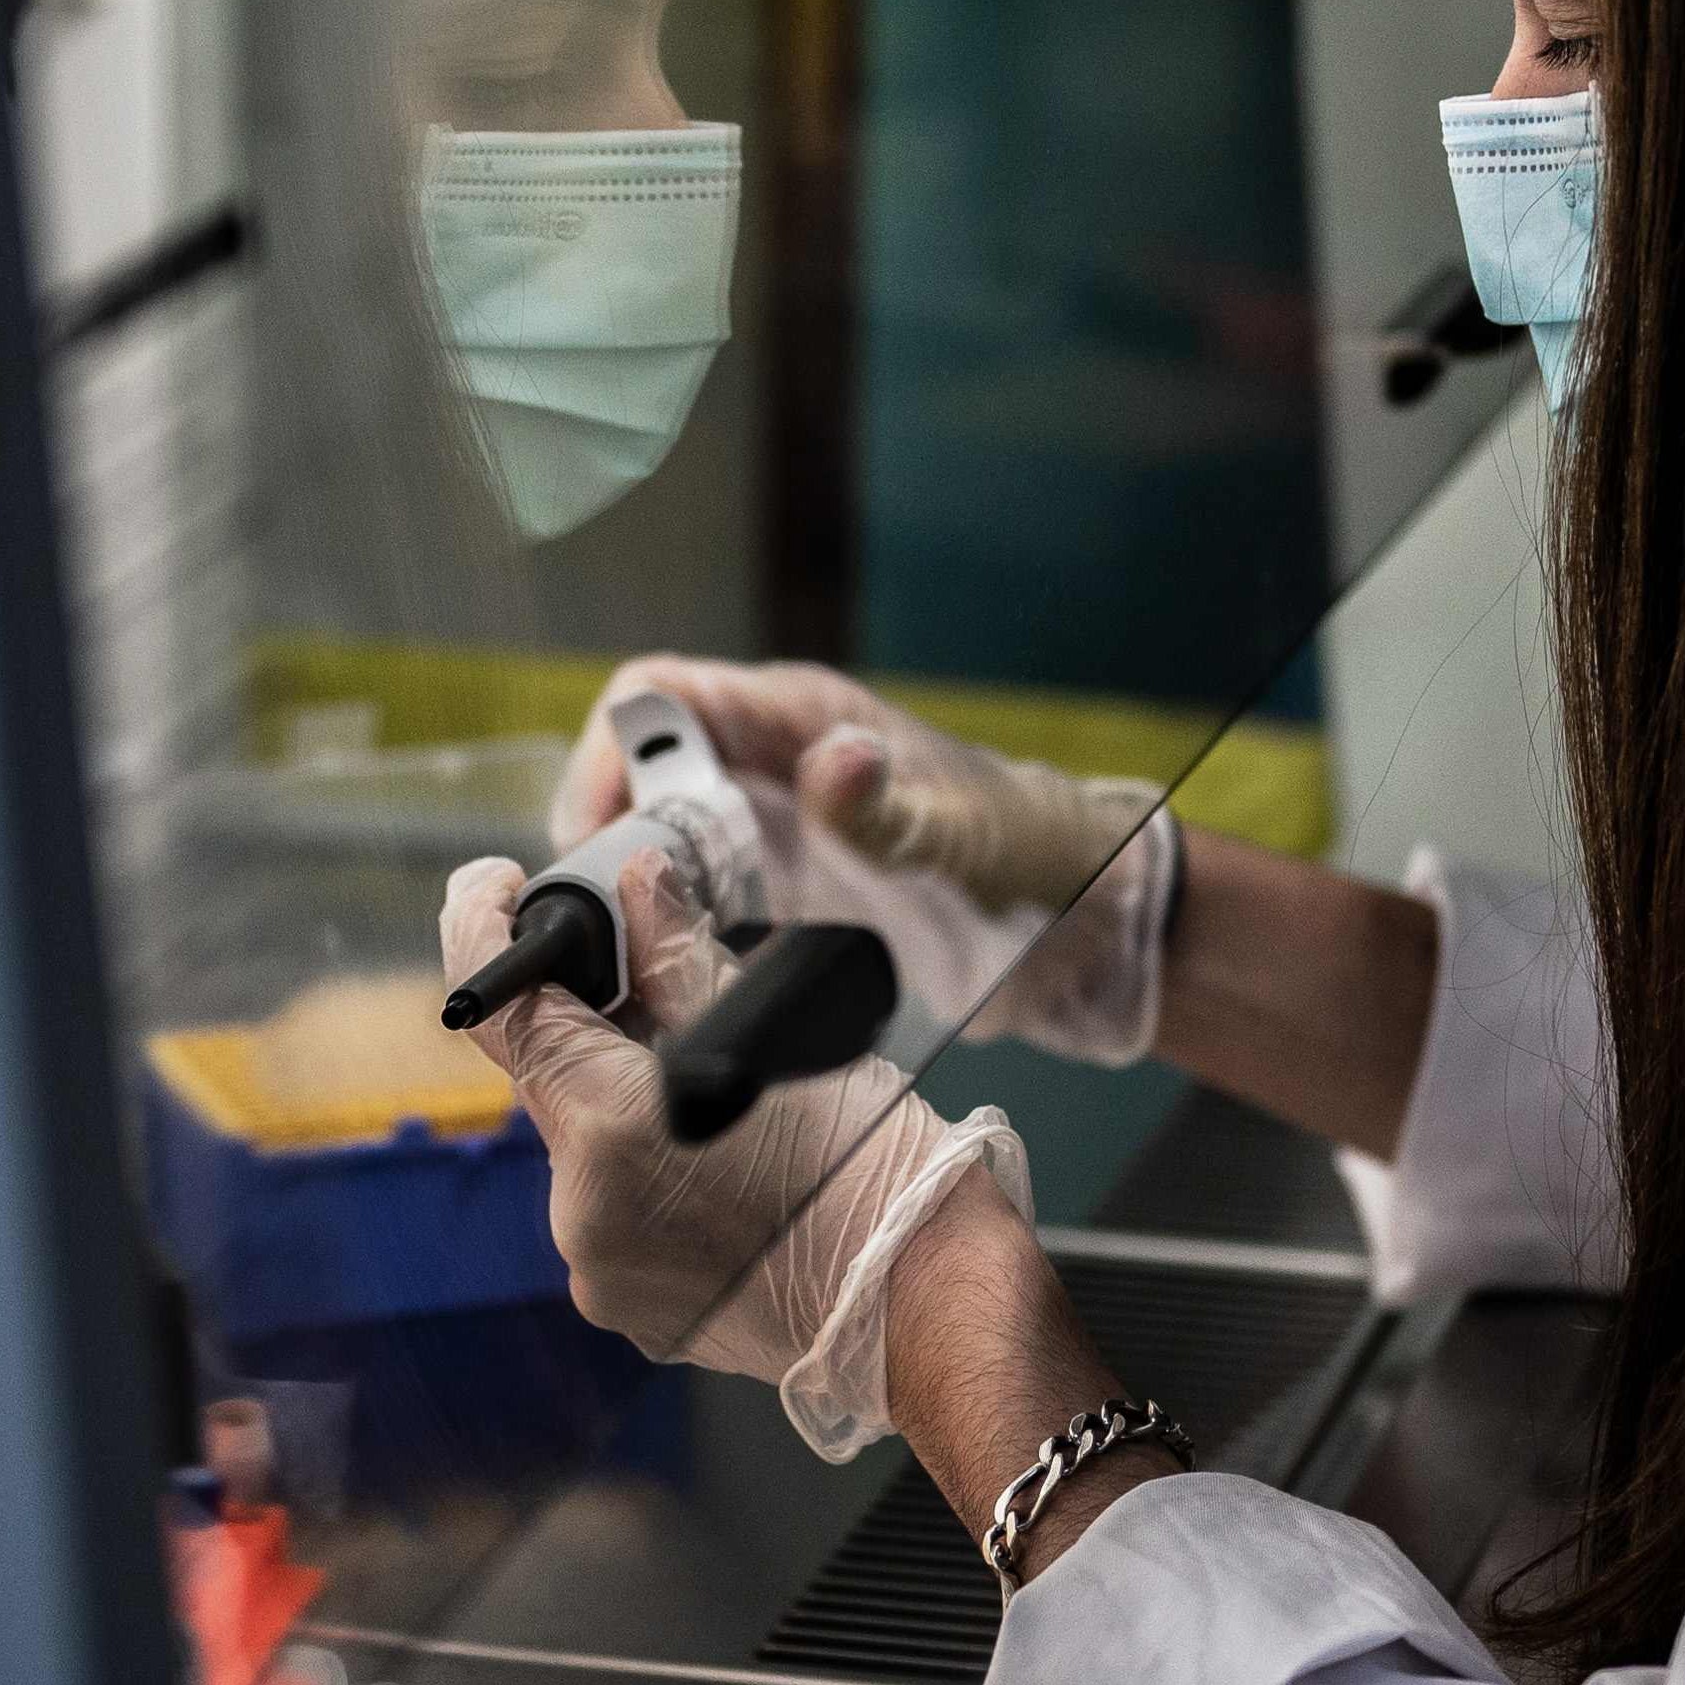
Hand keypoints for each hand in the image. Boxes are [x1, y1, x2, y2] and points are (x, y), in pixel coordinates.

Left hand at [442, 844, 1035, 1458]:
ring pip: (587, 1155)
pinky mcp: (629, 1312)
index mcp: (606, 1124)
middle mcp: (578, 1207)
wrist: (920, 1300)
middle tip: (671, 1008)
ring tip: (728, 1113)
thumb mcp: (773, 1032)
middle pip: (554, 1084)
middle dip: (601, 1039)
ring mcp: (598, 1271)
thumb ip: (679, 956)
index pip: (503, 1010)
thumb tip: (637, 885)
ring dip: (631, 1116)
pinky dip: (654, 1185)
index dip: (483, 931)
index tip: (498, 891)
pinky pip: (615, 1222)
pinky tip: (728, 1180)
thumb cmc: (866, 1163)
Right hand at [548, 657, 1179, 1062]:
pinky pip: (698, 897)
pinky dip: (677, 934)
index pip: (657, 699)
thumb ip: (894, 809)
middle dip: (605, 841)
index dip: (606, 757)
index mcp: (802, 721)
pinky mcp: (788, 885)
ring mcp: (776, 824)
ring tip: (636, 967)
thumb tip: (835, 761)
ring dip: (632, 895)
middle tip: (606, 929)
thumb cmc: (1036, 859)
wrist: (1088, 923)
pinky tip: (688, 985)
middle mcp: (773, 763)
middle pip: (637, 773)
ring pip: (656, 838)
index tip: (596, 844)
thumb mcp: (967, 839)